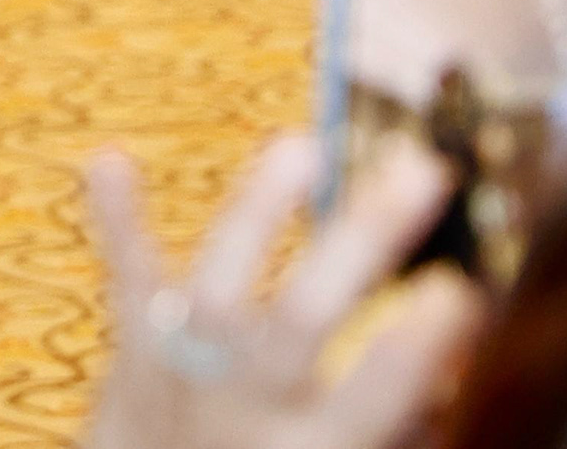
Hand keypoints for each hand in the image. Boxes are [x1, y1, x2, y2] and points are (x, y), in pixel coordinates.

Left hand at [77, 137, 480, 448]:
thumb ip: (393, 424)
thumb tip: (447, 355)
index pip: (376, 395)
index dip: (416, 345)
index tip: (458, 288)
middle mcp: (249, 411)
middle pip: (302, 319)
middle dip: (361, 243)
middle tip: (420, 172)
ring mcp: (187, 375)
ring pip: (218, 290)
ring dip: (259, 213)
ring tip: (299, 146)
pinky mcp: (136, 353)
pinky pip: (127, 283)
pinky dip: (117, 222)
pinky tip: (108, 159)